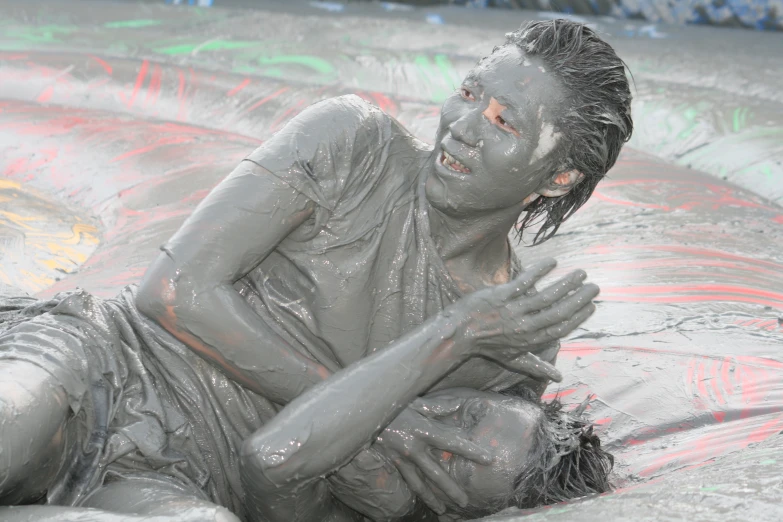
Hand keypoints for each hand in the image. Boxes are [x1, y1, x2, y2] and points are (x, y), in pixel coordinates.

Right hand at [374, 404, 491, 513]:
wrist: (362, 414)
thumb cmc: (390, 404)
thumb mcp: (413, 401)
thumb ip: (436, 406)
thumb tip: (458, 404)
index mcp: (422, 429)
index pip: (452, 442)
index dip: (470, 450)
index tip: (487, 459)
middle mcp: (414, 447)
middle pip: (436, 472)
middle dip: (451, 488)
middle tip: (464, 502)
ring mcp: (402, 458)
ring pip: (420, 483)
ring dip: (433, 497)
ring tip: (444, 510)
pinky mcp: (393, 463)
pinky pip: (408, 480)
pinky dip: (417, 491)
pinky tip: (425, 500)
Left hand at [462, 258, 598, 381]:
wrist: (458, 334)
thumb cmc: (486, 346)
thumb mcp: (513, 360)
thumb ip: (536, 366)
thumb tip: (558, 377)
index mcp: (531, 341)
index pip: (562, 328)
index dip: (580, 316)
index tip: (592, 305)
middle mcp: (525, 327)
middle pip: (560, 312)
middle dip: (580, 298)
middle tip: (594, 286)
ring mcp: (514, 311)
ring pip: (548, 296)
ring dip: (567, 283)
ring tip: (581, 273)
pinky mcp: (502, 296)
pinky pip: (526, 281)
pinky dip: (541, 271)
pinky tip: (553, 262)